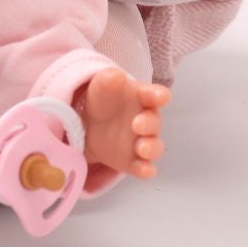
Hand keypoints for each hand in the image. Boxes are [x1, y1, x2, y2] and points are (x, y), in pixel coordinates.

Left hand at [74, 66, 169, 180]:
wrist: (87, 124)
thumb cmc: (101, 99)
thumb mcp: (100, 86)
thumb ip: (108, 80)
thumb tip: (117, 76)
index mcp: (141, 97)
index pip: (155, 95)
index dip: (159, 95)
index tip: (161, 97)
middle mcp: (146, 120)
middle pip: (154, 122)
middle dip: (149, 124)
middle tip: (137, 124)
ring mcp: (140, 142)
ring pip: (154, 147)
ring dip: (151, 148)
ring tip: (141, 148)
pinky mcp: (132, 161)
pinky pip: (143, 167)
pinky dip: (146, 170)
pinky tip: (144, 170)